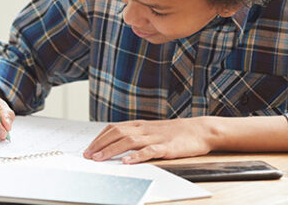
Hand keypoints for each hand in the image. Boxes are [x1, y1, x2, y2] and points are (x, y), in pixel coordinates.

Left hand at [84, 117, 212, 163]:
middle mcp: (144, 129)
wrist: (200, 130)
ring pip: (128, 141)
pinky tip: (127, 162)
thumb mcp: (152, 131)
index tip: (88, 148)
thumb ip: (137, 135)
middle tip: (88, 155)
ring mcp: (155, 137)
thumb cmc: (175, 133)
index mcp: (139, 125)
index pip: (114, 128)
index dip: (99, 138)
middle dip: (100, 145)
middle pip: (117, 133)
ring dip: (111, 150)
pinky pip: (149, 151)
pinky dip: (137, 156)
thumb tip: (117, 144)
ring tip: (99, 158)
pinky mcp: (166, 147)